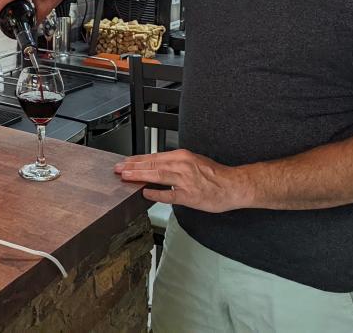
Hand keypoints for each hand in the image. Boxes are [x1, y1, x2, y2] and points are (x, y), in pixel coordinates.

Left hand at [114, 149, 250, 212]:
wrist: (233, 185)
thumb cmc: (215, 174)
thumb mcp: (193, 161)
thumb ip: (175, 164)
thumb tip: (156, 166)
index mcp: (182, 156)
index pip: (154, 156)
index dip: (138, 159)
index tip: (125, 161)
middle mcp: (182, 165)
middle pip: (152, 164)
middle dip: (133, 166)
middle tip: (119, 168)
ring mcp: (185, 180)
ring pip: (157, 175)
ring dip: (139, 175)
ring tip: (126, 176)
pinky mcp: (189, 195)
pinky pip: (168, 195)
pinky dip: (156, 193)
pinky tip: (145, 193)